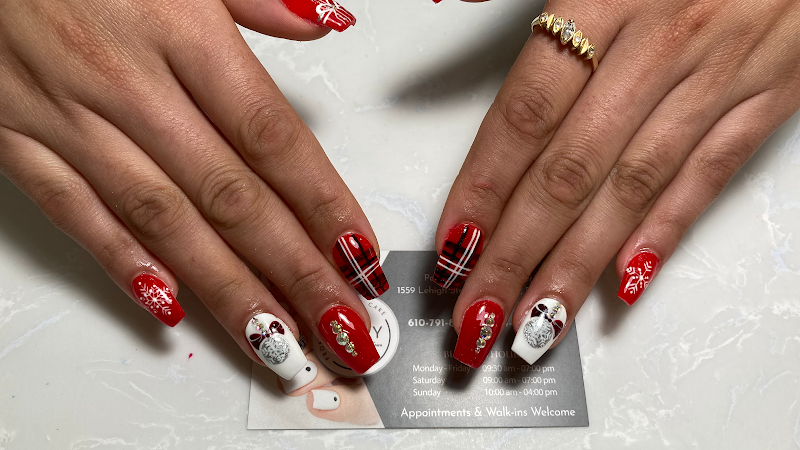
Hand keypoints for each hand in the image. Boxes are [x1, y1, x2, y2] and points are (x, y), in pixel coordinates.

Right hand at [0, 0, 386, 378]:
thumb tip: (321, 21)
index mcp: (182, 30)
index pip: (272, 138)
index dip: (322, 205)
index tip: (358, 257)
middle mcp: (130, 84)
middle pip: (231, 197)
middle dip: (294, 271)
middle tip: (339, 324)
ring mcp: (70, 118)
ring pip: (163, 221)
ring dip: (227, 288)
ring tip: (277, 338)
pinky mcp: (17, 138)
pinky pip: (76, 214)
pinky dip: (125, 264)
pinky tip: (172, 308)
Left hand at [433, 0, 799, 367]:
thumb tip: (451, 4)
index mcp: (600, 1)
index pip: (524, 116)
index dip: (483, 189)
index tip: (452, 248)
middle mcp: (656, 46)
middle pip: (568, 171)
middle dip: (514, 255)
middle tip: (477, 316)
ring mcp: (714, 77)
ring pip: (632, 189)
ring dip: (577, 265)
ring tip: (535, 322)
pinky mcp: (765, 97)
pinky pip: (708, 176)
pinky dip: (663, 232)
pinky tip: (623, 282)